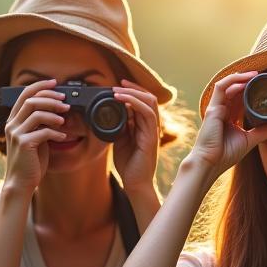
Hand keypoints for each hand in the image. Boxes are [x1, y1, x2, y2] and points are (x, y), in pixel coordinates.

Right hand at [3, 80, 68, 192]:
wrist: (21, 182)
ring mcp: (16, 134)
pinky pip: (43, 132)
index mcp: (13, 121)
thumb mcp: (35, 138)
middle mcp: (12, 125)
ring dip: (54, 114)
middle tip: (65, 102)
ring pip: (36, 113)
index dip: (40, 85)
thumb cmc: (30, 161)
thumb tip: (57, 110)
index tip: (55, 82)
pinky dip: (56, 133)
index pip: (24, 94)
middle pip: (31, 100)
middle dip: (50, 98)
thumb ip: (41, 124)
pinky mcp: (24, 144)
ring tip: (64, 120)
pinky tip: (62, 137)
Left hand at [112, 79, 160, 193]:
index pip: (143, 101)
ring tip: (117, 90)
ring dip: (132, 93)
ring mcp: (153, 130)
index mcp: (145, 126)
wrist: (135, 183)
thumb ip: (120, 125)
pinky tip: (122, 100)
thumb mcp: (120, 139)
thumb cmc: (129, 164)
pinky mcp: (151, 136)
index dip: (132, 90)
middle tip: (118, 83)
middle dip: (133, 87)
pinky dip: (134, 103)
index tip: (118, 85)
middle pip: (148, 97)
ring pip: (149, 102)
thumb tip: (113, 111)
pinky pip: (147, 113)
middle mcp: (151, 126)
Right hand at [186, 72, 266, 182]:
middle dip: (247, 81)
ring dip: (241, 77)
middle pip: (234, 90)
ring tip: (255, 74)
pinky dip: (232, 81)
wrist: (211, 163)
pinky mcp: (213, 108)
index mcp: (229, 117)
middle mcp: (222, 110)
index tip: (263, 85)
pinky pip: (221, 88)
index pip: (239, 98)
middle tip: (262, 76)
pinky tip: (244, 79)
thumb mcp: (249, 140)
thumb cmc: (225, 154)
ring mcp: (216, 108)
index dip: (250, 90)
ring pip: (227, 85)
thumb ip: (264, 132)